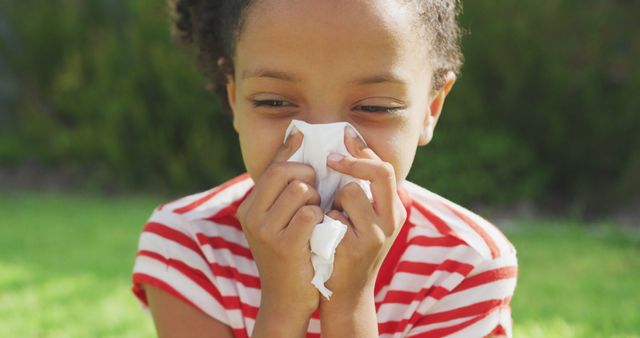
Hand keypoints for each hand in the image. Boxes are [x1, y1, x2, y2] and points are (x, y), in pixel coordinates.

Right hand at [235, 129, 321, 319]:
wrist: (287, 299)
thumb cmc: (290, 253)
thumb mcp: (277, 220)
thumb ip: (283, 187)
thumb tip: (296, 137)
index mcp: (249, 207)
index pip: (272, 167)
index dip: (293, 152)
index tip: (305, 136)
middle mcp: (251, 216)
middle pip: (285, 171)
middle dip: (308, 176)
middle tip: (317, 192)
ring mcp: (265, 231)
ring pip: (301, 190)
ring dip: (317, 200)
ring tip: (317, 216)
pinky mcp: (284, 245)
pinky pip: (311, 213)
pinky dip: (322, 218)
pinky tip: (321, 231)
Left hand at [323, 126, 407, 303]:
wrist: (345, 295)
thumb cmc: (348, 250)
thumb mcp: (364, 221)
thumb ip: (363, 193)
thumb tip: (348, 150)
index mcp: (394, 210)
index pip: (385, 167)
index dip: (363, 149)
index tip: (344, 135)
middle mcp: (391, 220)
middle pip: (381, 171)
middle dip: (353, 161)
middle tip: (330, 158)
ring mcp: (376, 234)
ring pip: (351, 191)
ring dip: (334, 200)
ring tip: (332, 219)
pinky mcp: (356, 247)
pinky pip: (334, 215)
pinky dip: (325, 220)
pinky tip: (326, 236)